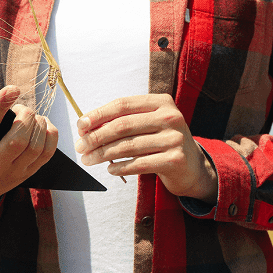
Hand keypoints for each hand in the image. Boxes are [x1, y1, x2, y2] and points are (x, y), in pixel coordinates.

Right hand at [0, 85, 58, 216]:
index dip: (1, 105)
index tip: (13, 89)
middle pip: (18, 138)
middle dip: (25, 116)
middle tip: (21, 107)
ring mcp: (12, 172)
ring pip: (35, 145)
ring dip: (39, 124)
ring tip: (31, 115)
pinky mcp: (27, 175)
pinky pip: (47, 154)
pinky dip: (50, 135)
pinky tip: (42, 125)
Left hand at [74, 94, 217, 201]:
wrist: (192, 166)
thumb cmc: (161, 142)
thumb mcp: (147, 124)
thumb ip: (123, 121)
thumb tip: (86, 127)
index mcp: (161, 102)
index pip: (123, 104)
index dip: (99, 114)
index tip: (81, 125)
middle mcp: (170, 117)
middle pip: (123, 125)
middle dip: (97, 137)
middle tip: (81, 147)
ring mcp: (175, 138)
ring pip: (128, 146)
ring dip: (103, 154)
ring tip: (89, 160)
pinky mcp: (175, 160)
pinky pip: (139, 164)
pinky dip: (120, 168)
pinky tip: (110, 170)